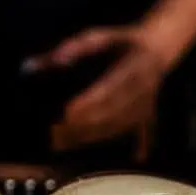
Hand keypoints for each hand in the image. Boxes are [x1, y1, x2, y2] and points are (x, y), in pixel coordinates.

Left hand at [26, 26, 168, 161]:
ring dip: (93, 136)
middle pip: (114, 110)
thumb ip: (70, 49)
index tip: (67, 112)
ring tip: (63, 144)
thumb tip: (37, 64)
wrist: (158, 47)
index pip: (110, 86)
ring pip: (121, 125)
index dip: (90, 100)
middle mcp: (145, 86)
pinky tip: (132, 157)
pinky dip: (135, 145)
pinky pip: (141, 133)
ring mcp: (148, 102)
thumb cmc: (120, 43)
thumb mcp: (97, 37)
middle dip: (85, 124)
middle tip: (56, 133)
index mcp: (134, 64)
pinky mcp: (148, 114)